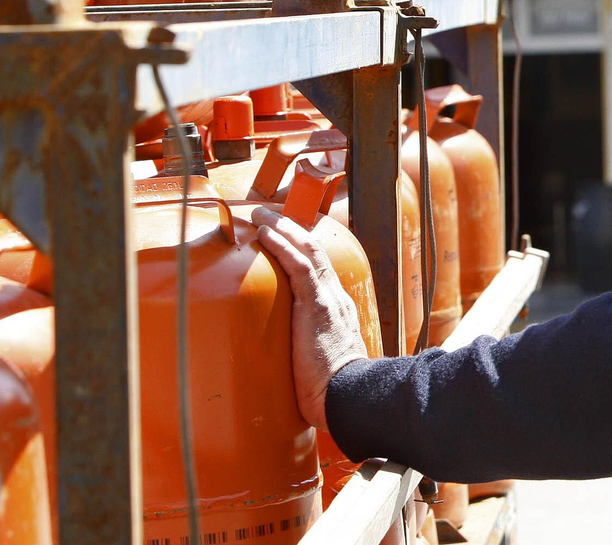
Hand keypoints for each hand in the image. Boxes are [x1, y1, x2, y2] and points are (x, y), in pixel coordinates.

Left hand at [252, 206, 368, 431]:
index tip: (285, 236)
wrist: (350, 397)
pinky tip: (266, 233)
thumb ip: (309, 354)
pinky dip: (282, 246)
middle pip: (315, 252)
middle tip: (268, 215)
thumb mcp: (324, 365)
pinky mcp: (317, 304)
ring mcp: (329, 299)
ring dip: (283, 228)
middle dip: (292, 229)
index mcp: (340, 310)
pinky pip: (299, 266)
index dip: (303, 248)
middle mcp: (337, 298)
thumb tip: (287, 365)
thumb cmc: (336, 392)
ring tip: (261, 215)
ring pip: (308, 251)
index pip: (321, 270)